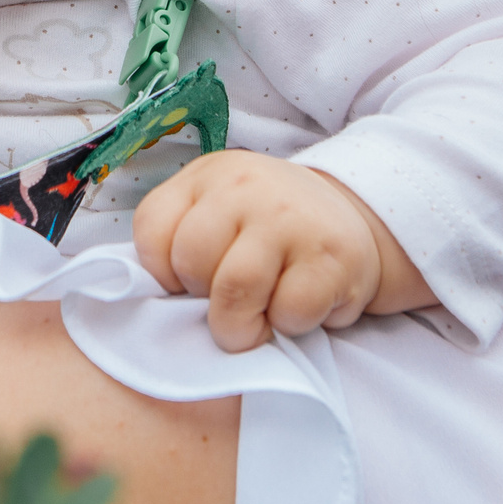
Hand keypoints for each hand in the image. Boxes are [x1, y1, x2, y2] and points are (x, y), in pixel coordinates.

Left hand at [132, 151, 382, 350]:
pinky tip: (301, 305)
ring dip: (242, 326)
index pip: (151, 230)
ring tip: (260, 319)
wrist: (351, 220)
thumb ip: (179, 242)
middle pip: (191, 263)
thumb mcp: (216, 213)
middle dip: (204, 300)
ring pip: (235, 291)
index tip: (190, 283)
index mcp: (206, 177)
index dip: (164, 274)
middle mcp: (245, 187)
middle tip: (231, 301)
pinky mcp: (331, 255)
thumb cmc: (268, 230)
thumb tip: (162, 304)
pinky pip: (289, 312)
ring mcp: (289, 218)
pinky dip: (290, 325)